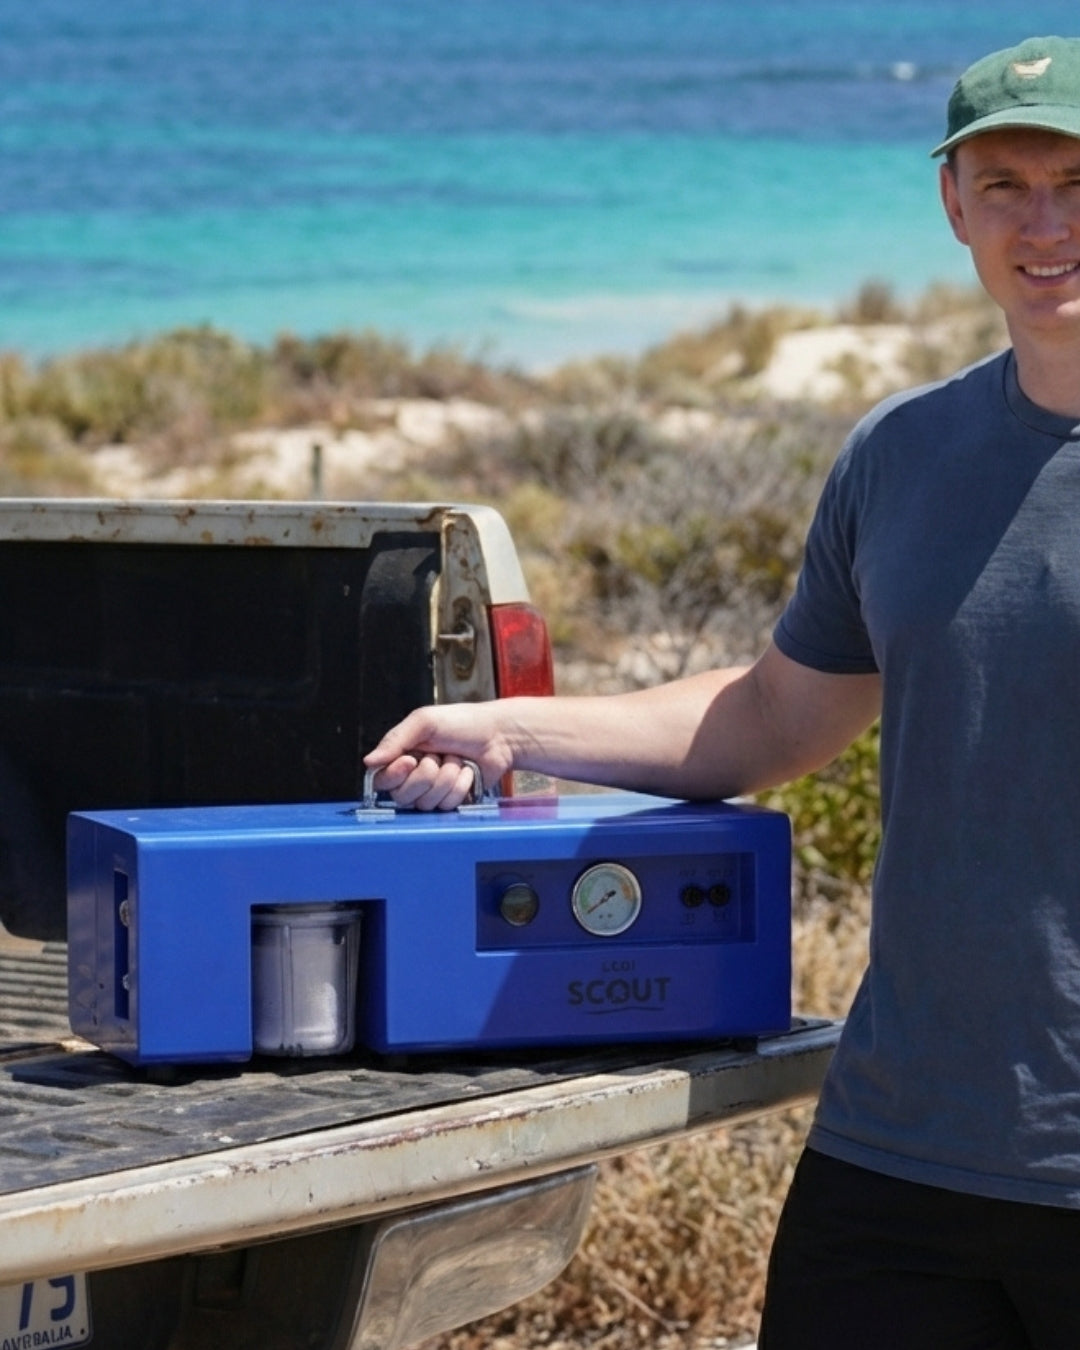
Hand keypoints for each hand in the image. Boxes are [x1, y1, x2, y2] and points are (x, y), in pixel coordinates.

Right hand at [363, 703, 512, 810]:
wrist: (499, 735)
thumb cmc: (463, 723)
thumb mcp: (424, 722)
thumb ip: (395, 740)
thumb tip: (369, 762)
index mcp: (402, 755)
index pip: (381, 780)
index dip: (394, 775)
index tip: (410, 760)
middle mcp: (413, 776)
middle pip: (402, 796)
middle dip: (426, 775)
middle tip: (439, 756)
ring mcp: (433, 791)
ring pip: (426, 803)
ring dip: (446, 778)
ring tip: (456, 760)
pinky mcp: (452, 801)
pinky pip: (447, 805)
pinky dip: (461, 786)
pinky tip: (467, 772)